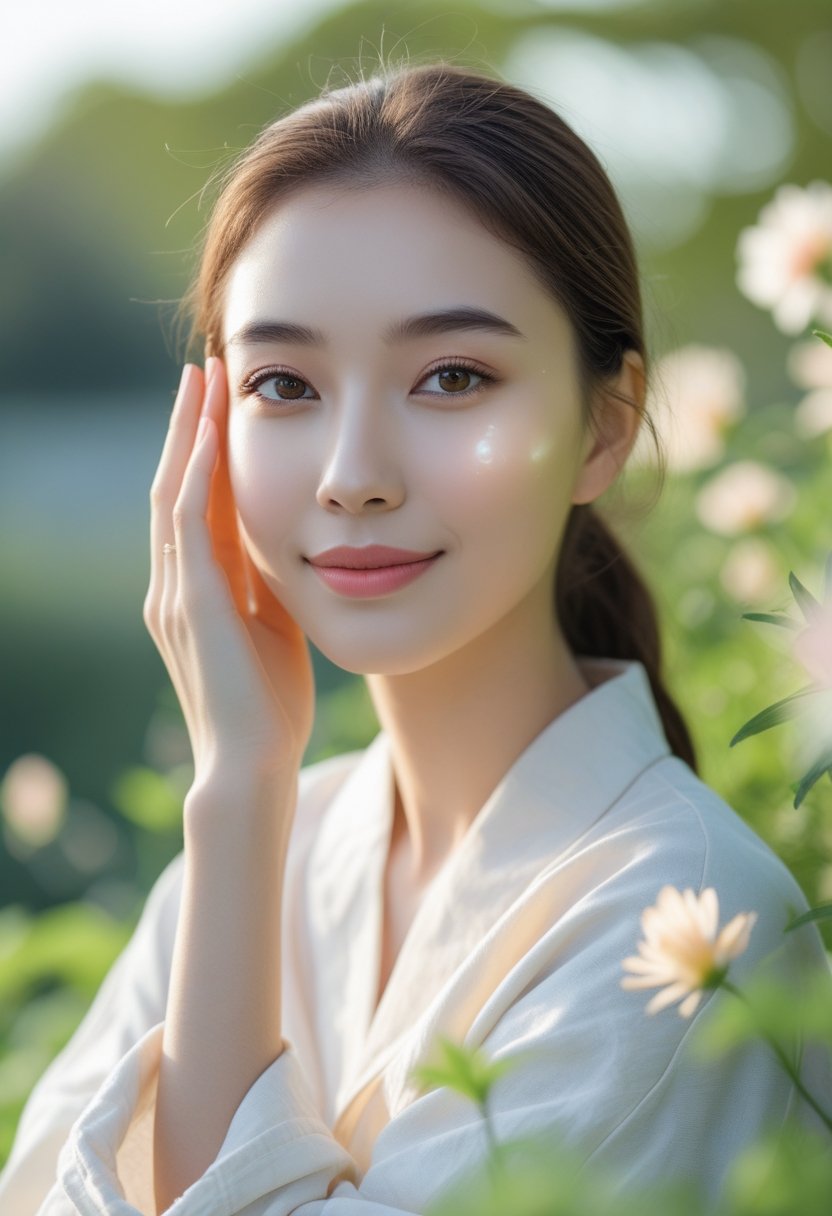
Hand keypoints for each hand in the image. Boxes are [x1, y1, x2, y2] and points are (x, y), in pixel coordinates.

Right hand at [143, 358, 314, 799]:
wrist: (252, 763)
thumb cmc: (269, 704)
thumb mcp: (271, 626)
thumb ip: (265, 584)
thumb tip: (289, 543)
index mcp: (194, 590)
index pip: (194, 503)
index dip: (205, 451)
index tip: (223, 403)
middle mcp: (172, 584)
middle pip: (175, 484)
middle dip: (190, 426)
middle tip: (205, 369)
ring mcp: (174, 592)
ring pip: (174, 492)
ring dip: (189, 434)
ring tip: (203, 380)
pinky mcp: (189, 602)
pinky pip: (187, 523)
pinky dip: (196, 473)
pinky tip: (210, 433)